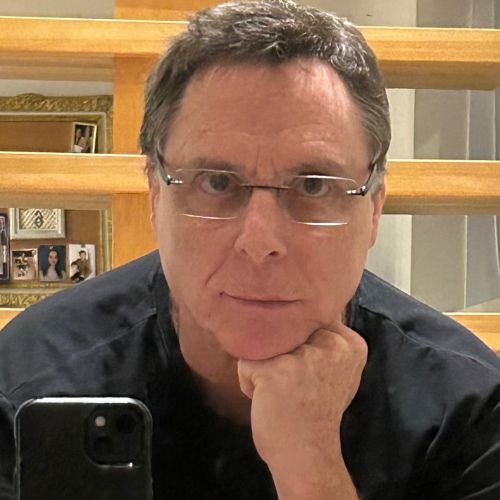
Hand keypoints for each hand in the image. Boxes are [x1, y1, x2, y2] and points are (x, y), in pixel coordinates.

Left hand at [238, 321, 366, 499]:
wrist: (307, 455)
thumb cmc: (316, 411)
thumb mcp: (336, 370)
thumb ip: (324, 341)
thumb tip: (296, 313)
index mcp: (350, 343)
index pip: (309, 319)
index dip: (300, 345)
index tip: (309, 375)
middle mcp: (331, 344)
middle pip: (284, 328)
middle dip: (281, 354)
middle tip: (295, 386)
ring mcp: (303, 356)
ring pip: (264, 344)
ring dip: (265, 368)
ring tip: (280, 392)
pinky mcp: (276, 369)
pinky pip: (245, 363)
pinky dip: (248, 383)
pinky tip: (267, 400)